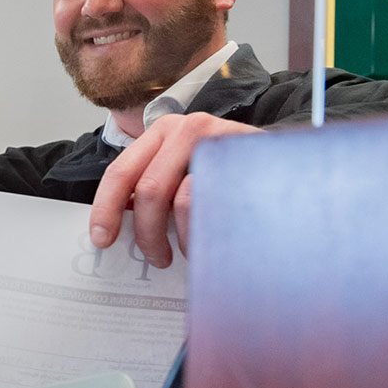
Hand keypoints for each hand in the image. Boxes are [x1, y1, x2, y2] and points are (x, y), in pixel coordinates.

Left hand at [89, 112, 259, 265]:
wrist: (285, 159)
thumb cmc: (227, 172)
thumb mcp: (184, 169)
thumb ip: (154, 186)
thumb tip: (120, 225)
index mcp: (162, 132)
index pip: (121, 171)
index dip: (106, 208)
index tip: (102, 239)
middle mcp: (188, 128)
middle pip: (149, 190)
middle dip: (147, 233)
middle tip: (156, 258)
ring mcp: (219, 139)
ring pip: (184, 200)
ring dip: (183, 238)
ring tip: (190, 252)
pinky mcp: (248, 157)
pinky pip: (219, 203)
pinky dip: (209, 231)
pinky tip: (215, 240)